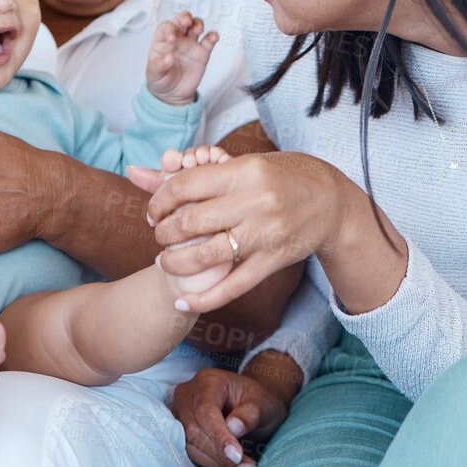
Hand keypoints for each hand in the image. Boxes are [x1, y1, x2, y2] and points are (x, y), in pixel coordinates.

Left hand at [145, 150, 369, 313]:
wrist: (333, 202)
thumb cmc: (283, 176)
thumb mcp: (242, 164)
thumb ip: (190, 173)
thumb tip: (133, 173)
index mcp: (244, 171)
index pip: (185, 185)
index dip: (160, 201)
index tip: (155, 210)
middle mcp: (254, 202)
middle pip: (190, 222)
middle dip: (163, 234)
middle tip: (160, 236)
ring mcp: (265, 234)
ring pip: (206, 257)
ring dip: (175, 264)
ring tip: (166, 262)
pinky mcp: (274, 261)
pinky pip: (233, 286)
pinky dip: (203, 298)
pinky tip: (182, 301)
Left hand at [146, 9, 217, 104]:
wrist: (173, 93)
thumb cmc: (160, 79)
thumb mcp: (154, 74)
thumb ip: (159, 66)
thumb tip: (169, 58)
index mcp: (162, 41)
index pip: (165, 27)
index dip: (169, 28)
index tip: (172, 38)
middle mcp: (178, 39)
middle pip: (182, 20)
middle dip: (185, 17)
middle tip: (186, 23)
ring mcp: (190, 44)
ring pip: (196, 25)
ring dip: (198, 23)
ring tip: (198, 30)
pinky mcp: (202, 53)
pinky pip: (209, 40)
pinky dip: (213, 36)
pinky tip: (213, 37)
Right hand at [170, 366, 290, 466]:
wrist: (253, 406)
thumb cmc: (259, 402)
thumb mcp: (264, 405)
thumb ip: (250, 414)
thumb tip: (233, 428)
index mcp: (208, 381)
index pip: (204, 410)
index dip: (219, 436)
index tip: (237, 456)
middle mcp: (187, 395)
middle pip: (193, 430)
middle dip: (220, 454)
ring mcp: (180, 415)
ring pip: (190, 447)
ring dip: (218, 464)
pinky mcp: (181, 434)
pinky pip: (192, 456)